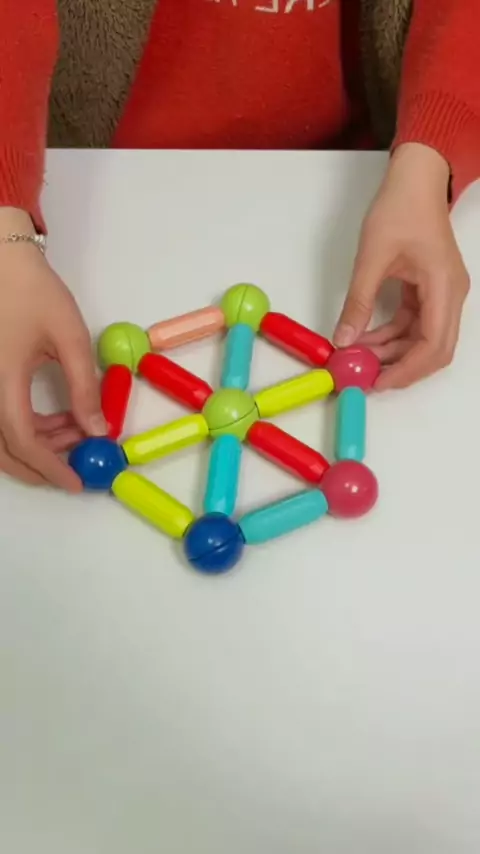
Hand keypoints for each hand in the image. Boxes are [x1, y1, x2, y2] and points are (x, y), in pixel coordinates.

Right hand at [0, 208, 105, 489]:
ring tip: (75, 431)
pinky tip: (53, 419)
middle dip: (41, 465)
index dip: (50, 467)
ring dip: (34, 446)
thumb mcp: (69, 337)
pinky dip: (22, 429)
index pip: (23, 440)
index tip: (77, 482)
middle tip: (78, 465)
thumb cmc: (32, 291)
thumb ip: (84, 387)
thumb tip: (99, 430)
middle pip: (3, 450)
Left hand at [334, 143, 469, 389]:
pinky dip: (391, 336)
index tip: (378, 381)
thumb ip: (358, 302)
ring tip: (357, 356)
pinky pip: (414, 325)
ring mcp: (442, 295)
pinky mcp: (430, 292)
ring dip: (392, 352)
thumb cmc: (401, 208)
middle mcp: (451, 296)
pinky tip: (365, 338)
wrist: (416, 180)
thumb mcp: (372, 257)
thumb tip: (343, 340)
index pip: (434, 345)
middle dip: (401, 367)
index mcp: (444, 287)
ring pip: (423, 340)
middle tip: (366, 377)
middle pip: (434, 350)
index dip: (407, 370)